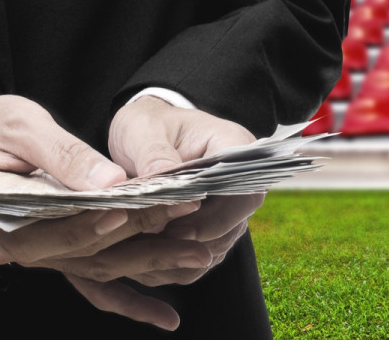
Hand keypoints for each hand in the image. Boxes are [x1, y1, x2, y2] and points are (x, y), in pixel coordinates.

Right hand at [0, 95, 206, 329]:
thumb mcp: (23, 125)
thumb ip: (65, 154)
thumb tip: (111, 181)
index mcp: (0, 217)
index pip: (60, 227)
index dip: (104, 221)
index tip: (148, 208)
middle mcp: (20, 247)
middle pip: (88, 252)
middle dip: (143, 241)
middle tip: (192, 231)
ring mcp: (40, 254)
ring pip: (98, 268)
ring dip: (149, 265)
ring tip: (197, 256)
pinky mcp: (58, 252)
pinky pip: (94, 284)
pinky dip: (130, 300)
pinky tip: (164, 315)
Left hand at [95, 96, 262, 324]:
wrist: (145, 132)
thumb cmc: (148, 125)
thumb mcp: (143, 131)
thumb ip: (154, 155)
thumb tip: (165, 182)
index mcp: (234, 147)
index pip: (245, 191)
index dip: (216, 218)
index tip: (176, 228)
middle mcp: (239, 180)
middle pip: (234, 224)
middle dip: (195, 242)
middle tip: (153, 247)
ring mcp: (227, 205)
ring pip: (218, 245)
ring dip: (183, 257)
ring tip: (144, 256)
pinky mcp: (211, 225)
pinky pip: (201, 255)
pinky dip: (175, 264)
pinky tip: (146, 262)